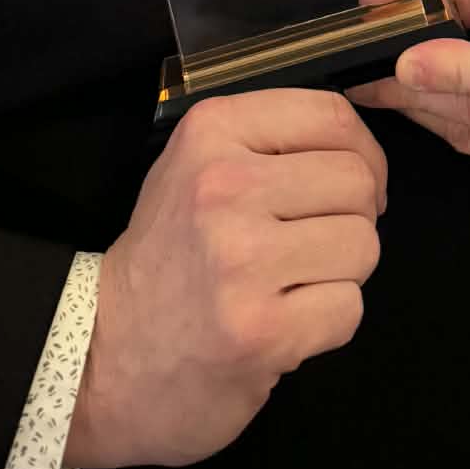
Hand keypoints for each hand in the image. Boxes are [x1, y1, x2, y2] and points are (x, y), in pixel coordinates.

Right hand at [63, 89, 385, 468]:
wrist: (105, 354)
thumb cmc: (168, 255)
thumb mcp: (196, 165)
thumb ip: (269, 140)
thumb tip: (359, 147)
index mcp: (213, 131)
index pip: (332, 115)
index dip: (364, 152)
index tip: (355, 184)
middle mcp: (226, 186)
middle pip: (357, 182)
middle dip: (353, 217)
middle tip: (313, 244)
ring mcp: (242, 260)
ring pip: (363, 244)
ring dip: (343, 272)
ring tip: (294, 283)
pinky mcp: (262, 331)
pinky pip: (349, 308)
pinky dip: (329, 322)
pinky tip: (286, 323)